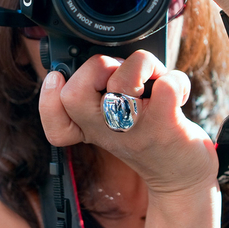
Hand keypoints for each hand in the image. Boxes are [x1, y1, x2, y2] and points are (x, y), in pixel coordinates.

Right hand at [38, 50, 217, 194]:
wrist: (181, 175)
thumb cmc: (146, 137)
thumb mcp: (111, 123)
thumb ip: (95, 96)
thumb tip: (90, 52)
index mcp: (89, 129)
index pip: (54, 125)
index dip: (47, 100)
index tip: (56, 78)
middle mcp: (106, 132)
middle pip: (73, 96)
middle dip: (94, 66)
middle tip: (115, 72)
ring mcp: (134, 130)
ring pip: (123, 81)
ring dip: (140, 65)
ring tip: (150, 76)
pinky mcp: (166, 127)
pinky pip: (167, 86)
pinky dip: (175, 78)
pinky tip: (176, 89)